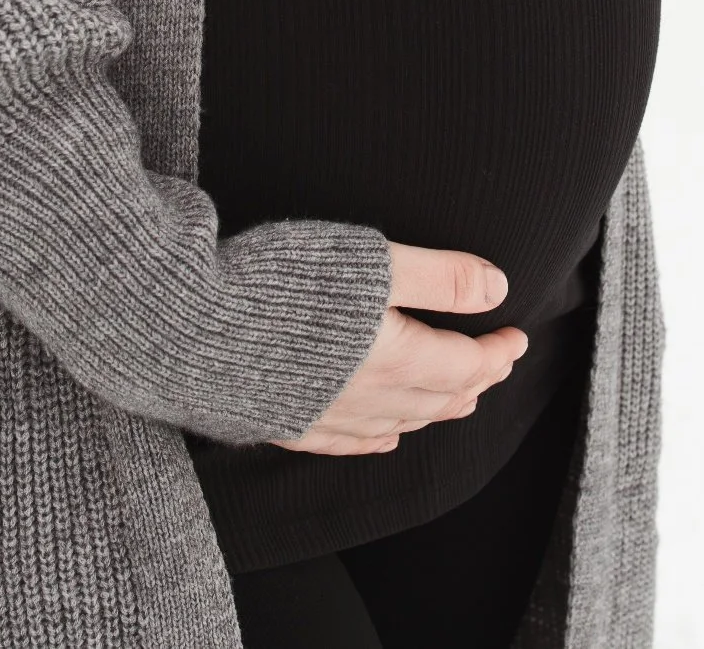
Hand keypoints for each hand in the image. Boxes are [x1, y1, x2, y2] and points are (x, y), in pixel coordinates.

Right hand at [274, 241, 528, 456]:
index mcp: (395, 359)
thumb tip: (498, 288)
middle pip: (437, 399)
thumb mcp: (372, 261)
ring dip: (437, 411)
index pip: (466, 365)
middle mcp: (365, 398)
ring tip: (459, 400)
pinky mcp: (282, 423)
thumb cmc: (278, 282)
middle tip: (496, 364)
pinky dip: (378, 439)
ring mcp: (322, 416)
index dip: (497, 353)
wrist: (187, 327)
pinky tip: (386, 437)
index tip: (516, 337)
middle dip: (475, 382)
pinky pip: (347, 443)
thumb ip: (438, 276)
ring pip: (399, 423)